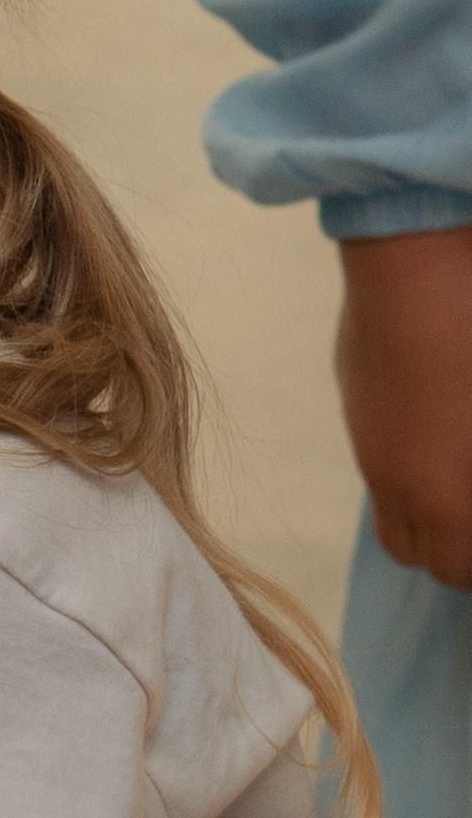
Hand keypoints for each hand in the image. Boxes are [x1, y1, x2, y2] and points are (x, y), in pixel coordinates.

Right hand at [337, 226, 471, 586]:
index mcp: (443, 496)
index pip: (456, 570)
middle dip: (455, 547)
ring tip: (463, 469)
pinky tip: (445, 415)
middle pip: (416, 552)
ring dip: (429, 504)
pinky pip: (381, 451)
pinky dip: (412, 457)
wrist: (417, 247)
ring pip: (392, 503)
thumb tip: (466, 491)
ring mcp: (368, 431)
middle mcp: (393, 477)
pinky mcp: (356, 389)